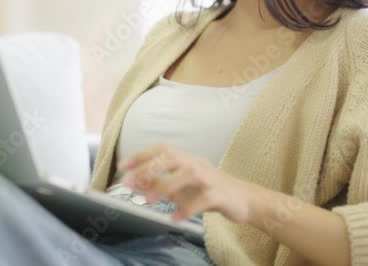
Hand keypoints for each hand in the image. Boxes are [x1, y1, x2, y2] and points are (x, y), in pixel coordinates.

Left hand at [118, 141, 262, 223]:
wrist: (245, 200)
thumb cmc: (209, 191)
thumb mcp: (180, 187)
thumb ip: (158, 183)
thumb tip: (133, 182)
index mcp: (186, 159)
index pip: (162, 149)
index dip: (142, 155)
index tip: (123, 166)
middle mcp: (196, 163)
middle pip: (173, 156)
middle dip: (150, 167)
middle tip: (131, 183)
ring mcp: (210, 178)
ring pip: (188, 174)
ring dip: (167, 186)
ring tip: (150, 201)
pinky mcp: (221, 195)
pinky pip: (203, 199)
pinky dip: (188, 209)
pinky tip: (175, 218)